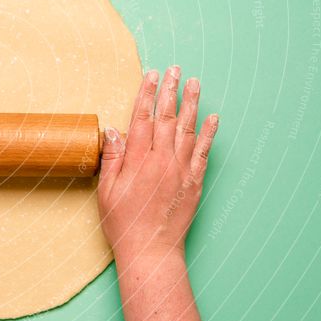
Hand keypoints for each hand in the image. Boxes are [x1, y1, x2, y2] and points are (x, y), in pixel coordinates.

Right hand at [98, 66, 217, 259]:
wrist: (152, 251)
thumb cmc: (124, 224)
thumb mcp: (107, 191)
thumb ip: (113, 158)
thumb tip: (113, 129)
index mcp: (138, 162)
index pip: (143, 119)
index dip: (146, 94)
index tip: (151, 75)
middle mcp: (162, 161)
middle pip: (167, 118)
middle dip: (170, 91)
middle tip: (174, 69)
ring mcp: (182, 171)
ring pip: (188, 130)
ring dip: (192, 104)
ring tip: (195, 82)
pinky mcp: (195, 182)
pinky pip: (204, 152)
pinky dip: (209, 133)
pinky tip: (213, 117)